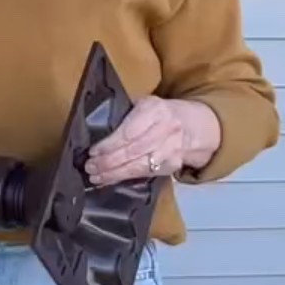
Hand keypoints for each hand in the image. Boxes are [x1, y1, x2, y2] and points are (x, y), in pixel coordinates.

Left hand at [85, 96, 221, 187]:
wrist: (194, 126)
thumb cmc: (161, 114)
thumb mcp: (146, 104)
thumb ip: (126, 114)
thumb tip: (96, 129)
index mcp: (155, 110)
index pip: (129, 131)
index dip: (109, 144)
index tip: (93, 151)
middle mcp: (166, 129)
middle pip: (133, 150)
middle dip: (108, 161)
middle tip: (90, 167)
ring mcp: (171, 149)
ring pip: (139, 166)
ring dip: (114, 173)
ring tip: (96, 177)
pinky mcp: (173, 166)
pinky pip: (145, 174)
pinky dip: (125, 178)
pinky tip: (110, 179)